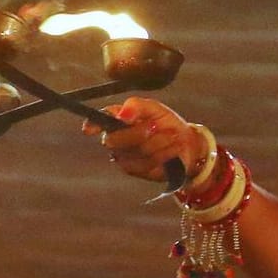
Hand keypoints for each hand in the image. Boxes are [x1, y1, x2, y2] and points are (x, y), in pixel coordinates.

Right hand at [82, 97, 201, 182]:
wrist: (187, 142)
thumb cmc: (165, 122)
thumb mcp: (154, 108)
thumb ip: (136, 106)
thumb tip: (122, 114)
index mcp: (116, 120)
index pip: (96, 122)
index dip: (92, 125)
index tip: (91, 129)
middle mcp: (115, 140)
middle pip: (114, 140)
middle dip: (138, 132)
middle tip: (156, 126)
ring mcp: (124, 157)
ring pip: (135, 151)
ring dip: (158, 142)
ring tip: (171, 136)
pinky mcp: (137, 171)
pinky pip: (147, 164)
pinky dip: (164, 154)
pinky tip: (172, 149)